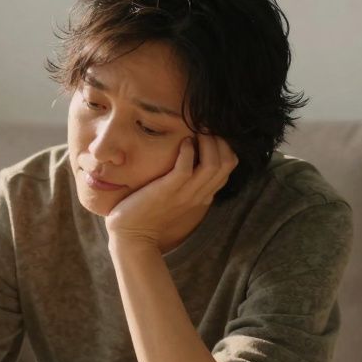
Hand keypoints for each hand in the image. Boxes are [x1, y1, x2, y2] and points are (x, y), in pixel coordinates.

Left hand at [104, 133, 237, 245]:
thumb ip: (188, 179)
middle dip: (219, 139)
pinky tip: (182, 142)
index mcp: (203, 194)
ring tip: (195, 131)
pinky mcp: (167, 191)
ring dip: (207, 142)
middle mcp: (199, 194)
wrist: (131, 234)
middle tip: (204, 127)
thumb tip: (190, 154)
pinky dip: (187, 151)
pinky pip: (186, 167)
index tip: (209, 132)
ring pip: (213, 164)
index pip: (229, 166)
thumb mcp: (176, 194)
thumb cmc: (149, 211)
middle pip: (227, 163)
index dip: (224, 145)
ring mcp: (184, 193)